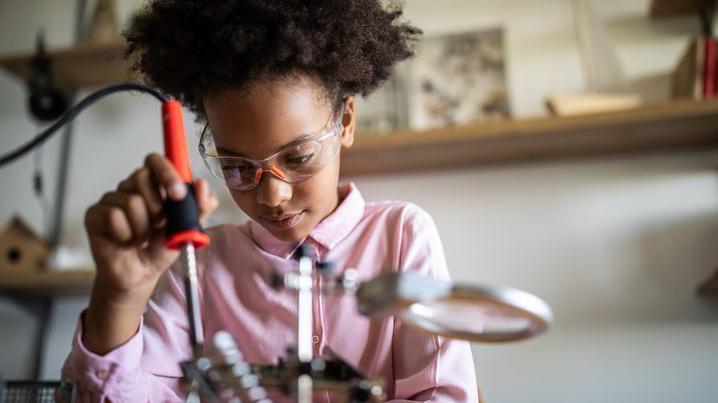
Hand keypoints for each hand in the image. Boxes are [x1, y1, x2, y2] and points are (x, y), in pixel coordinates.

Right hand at [82, 153, 217, 353]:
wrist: (141, 274)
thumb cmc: (161, 247)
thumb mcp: (188, 227)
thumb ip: (200, 206)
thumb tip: (201, 184)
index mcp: (153, 184)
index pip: (154, 160)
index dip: (166, 172)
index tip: (178, 193)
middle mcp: (130, 187)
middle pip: (141, 177)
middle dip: (157, 208)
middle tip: (157, 225)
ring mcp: (111, 199)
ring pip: (131, 201)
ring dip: (142, 227)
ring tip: (141, 237)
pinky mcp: (95, 214)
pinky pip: (114, 216)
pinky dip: (126, 234)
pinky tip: (125, 241)